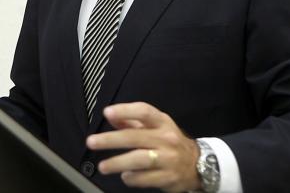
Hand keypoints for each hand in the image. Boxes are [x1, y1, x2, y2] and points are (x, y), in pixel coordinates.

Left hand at [86, 102, 200, 191]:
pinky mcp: (168, 178)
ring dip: (118, 163)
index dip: (125, 110)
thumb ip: (132, 121)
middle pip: (135, 137)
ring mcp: (168, 159)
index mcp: (162, 122)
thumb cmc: (169, 142)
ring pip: (139, 160)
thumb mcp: (156, 127)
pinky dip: (132, 178)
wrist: (198, 164)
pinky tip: (125, 176)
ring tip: (102, 166)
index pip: (144, 112)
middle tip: (92, 142)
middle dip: (111, 140)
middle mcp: (165, 138)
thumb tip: (111, 116)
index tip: (107, 112)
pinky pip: (145, 179)